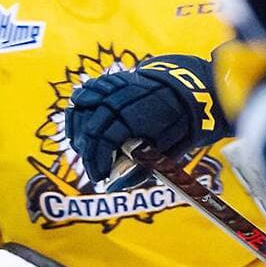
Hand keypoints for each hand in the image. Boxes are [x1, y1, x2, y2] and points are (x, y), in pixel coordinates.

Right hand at [65, 55, 222, 190]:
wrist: (187, 89)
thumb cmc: (179, 124)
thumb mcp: (168, 149)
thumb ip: (141, 167)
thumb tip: (114, 185)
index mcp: (140, 115)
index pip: (104, 140)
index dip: (97, 162)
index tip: (99, 177)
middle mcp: (123, 97)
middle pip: (89, 127)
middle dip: (87, 153)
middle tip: (94, 170)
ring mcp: (116, 86)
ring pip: (81, 107)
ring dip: (78, 132)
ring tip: (85, 150)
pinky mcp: (111, 81)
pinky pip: (86, 92)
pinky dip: (78, 109)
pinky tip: (80, 126)